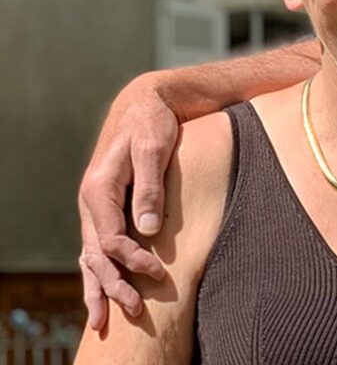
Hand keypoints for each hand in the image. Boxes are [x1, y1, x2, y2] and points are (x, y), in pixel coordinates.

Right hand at [77, 76, 178, 330]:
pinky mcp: (107, 208)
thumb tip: (149, 229)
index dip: (132, 259)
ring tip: (106, 320)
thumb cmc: (152, 122)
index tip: (157, 273)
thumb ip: (151, 187)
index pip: (111, 237)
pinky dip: (98, 272)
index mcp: (98, 188)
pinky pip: (97, 247)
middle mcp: (91, 201)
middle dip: (114, 285)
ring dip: (101, 287)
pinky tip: (100, 294)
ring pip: (91, 256)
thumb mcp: (154, 148)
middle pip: (96, 254)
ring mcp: (96, 207)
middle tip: (135, 311)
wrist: (145, 104)